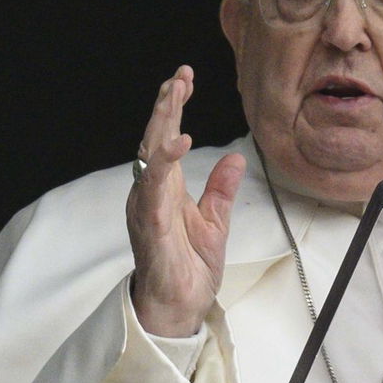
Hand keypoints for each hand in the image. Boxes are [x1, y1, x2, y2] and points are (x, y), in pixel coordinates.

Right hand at [126, 65, 245, 336]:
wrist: (181, 308)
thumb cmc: (189, 269)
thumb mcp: (215, 222)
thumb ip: (220, 189)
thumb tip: (235, 157)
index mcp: (165, 189)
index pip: (167, 139)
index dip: (174, 108)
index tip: (185, 78)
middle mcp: (151, 193)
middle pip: (155, 138)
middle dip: (167, 104)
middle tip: (180, 74)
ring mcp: (147, 207)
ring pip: (150, 154)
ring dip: (162, 121)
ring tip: (175, 92)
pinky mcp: (151, 225)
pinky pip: (155, 187)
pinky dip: (166, 162)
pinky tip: (180, 141)